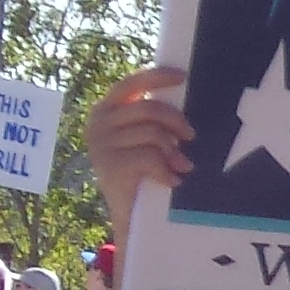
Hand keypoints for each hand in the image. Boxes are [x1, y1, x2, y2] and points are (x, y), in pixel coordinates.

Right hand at [88, 70, 194, 237]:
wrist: (128, 213)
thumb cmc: (141, 171)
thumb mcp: (144, 138)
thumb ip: (152, 118)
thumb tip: (183, 97)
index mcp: (107, 109)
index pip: (132, 84)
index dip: (158, 77)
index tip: (183, 76)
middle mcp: (98, 122)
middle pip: (148, 108)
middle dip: (176, 121)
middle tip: (191, 137)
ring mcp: (100, 144)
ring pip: (152, 133)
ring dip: (173, 151)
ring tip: (182, 165)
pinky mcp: (108, 165)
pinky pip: (149, 157)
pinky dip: (166, 170)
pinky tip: (172, 180)